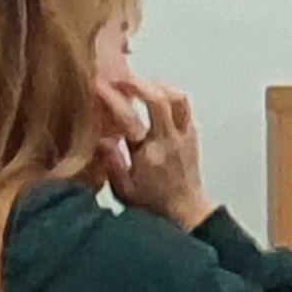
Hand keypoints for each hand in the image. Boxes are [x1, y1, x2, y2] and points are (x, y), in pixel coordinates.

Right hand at [100, 76, 212, 229]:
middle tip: (120, 79)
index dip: (113, 98)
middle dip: (139, 83)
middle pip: (162, 99)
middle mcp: (172, 140)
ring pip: (179, 98)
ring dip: (158, 85)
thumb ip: (110, 163)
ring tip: (138, 84)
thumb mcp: (122, 190)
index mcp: (151, 154)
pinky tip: (154, 95)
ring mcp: (186, 135)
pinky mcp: (193, 135)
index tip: (98, 86)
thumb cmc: (151, 204)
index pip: (131, 118)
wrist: (185, 212)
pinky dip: (170, 94)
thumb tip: (101, 138)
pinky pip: (184, 106)